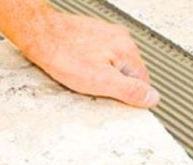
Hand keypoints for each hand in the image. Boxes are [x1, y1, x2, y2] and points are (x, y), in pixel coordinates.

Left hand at [15, 10, 159, 107]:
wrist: (40, 35)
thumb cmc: (64, 56)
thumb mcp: (102, 82)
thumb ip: (130, 91)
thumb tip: (152, 98)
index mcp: (127, 50)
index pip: (143, 82)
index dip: (130, 96)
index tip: (117, 101)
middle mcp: (120, 39)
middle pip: (128, 73)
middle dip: (115, 85)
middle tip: (96, 89)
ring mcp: (106, 35)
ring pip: (113, 65)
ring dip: (103, 75)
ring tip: (84, 77)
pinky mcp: (92, 36)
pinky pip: (100, 57)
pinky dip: (92, 66)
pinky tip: (79, 68)